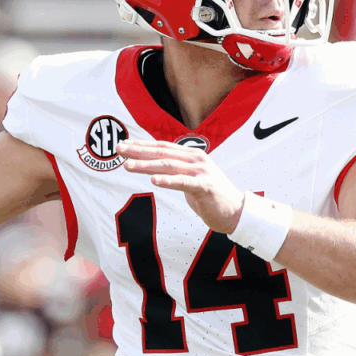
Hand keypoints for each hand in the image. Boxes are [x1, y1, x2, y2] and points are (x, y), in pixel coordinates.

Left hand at [118, 139, 244, 233]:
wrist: (236, 211)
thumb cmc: (211, 195)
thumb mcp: (190, 178)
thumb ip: (176, 171)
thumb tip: (153, 169)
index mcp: (191, 155)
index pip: (162, 146)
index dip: (142, 145)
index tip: (123, 144)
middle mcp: (196, 159)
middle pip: (162, 153)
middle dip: (138, 151)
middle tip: (119, 150)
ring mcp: (201, 172)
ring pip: (168, 166)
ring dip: (146, 165)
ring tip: (128, 166)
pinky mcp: (205, 187)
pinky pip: (183, 182)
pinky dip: (167, 181)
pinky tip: (154, 181)